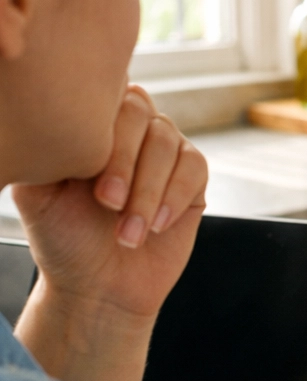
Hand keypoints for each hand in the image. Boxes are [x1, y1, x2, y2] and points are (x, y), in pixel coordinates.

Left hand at [12, 86, 206, 380]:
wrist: (99, 287)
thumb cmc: (65, 240)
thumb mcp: (37, 191)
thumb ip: (46, 147)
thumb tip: (49, 110)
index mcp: (93, 126)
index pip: (105, 92)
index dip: (102, 128)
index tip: (83, 175)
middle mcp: (131, 131)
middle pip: (140, 112)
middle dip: (124, 160)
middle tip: (106, 203)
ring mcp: (164, 154)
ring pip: (168, 142)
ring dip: (147, 189)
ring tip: (129, 230)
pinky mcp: (192, 181)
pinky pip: (194, 168)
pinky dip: (174, 197)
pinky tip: (155, 225)